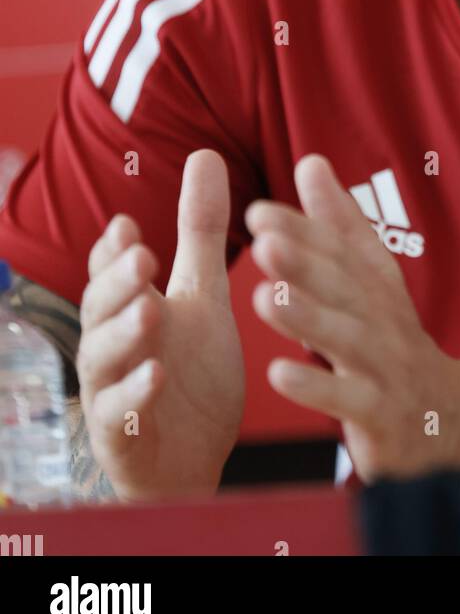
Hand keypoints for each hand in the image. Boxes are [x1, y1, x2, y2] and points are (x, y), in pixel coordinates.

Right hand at [77, 150, 244, 501]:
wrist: (195, 459)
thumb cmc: (191, 371)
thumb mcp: (203, 294)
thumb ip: (200, 230)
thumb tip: (204, 154)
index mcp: (129, 308)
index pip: (110, 272)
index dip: (113, 252)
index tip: (126, 227)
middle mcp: (112, 345)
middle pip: (101, 308)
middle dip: (119, 283)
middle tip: (142, 258)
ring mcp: (112, 392)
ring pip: (104, 358)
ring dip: (124, 333)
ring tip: (149, 308)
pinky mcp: (124, 438)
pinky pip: (122, 415)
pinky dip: (136, 393)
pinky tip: (157, 374)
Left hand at [246, 155, 459, 484]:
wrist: (448, 418)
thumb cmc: (392, 342)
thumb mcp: (371, 280)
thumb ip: (337, 224)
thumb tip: (309, 161)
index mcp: (375, 286)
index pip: (339, 251)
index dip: (302, 230)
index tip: (258, 211)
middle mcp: (382, 320)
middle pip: (344, 287)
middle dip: (304, 263)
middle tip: (263, 241)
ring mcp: (384, 368)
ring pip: (347, 339)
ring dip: (308, 318)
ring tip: (265, 299)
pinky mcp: (381, 416)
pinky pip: (349, 401)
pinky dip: (316, 389)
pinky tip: (277, 374)